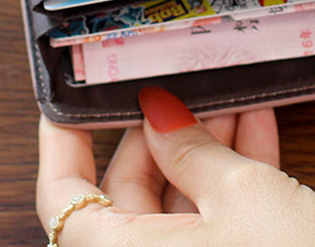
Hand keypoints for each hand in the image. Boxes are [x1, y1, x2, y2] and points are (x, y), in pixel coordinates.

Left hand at [36, 86, 314, 246]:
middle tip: (181, 88)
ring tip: (228, 101)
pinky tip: (253, 133)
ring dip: (202, 150)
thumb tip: (160, 115)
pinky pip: (211, 225)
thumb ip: (192, 149)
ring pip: (176, 206)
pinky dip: (228, 181)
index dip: (62, 142)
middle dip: (159, 134)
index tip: (68, 103)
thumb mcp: (242, 197)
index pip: (63, 196)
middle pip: (127, 193)